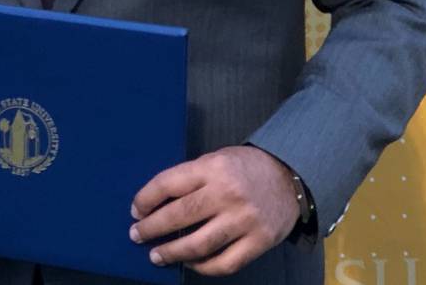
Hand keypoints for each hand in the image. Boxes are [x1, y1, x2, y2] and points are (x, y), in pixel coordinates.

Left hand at [129, 146, 299, 276]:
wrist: (289, 176)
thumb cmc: (245, 167)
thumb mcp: (217, 159)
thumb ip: (193, 178)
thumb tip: (159, 202)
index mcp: (212, 167)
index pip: (169, 183)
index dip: (147, 199)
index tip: (136, 211)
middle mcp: (226, 193)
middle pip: (180, 215)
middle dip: (152, 228)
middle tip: (137, 236)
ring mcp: (243, 220)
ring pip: (199, 244)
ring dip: (172, 253)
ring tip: (157, 256)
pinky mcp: (258, 242)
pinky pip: (225, 263)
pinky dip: (203, 267)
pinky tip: (190, 263)